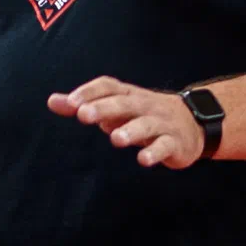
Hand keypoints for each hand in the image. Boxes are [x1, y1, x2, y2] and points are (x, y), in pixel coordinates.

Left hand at [48, 76, 203, 168]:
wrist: (193, 123)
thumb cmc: (143, 114)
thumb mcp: (115, 107)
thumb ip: (83, 105)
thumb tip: (52, 101)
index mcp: (127, 94)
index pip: (107, 86)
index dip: (89, 92)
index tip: (70, 104)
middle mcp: (144, 105)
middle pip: (123, 103)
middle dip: (104, 108)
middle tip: (83, 116)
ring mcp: (161, 123)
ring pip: (145, 124)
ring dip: (131, 130)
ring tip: (115, 139)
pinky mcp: (174, 142)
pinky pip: (165, 146)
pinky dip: (155, 152)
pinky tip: (143, 159)